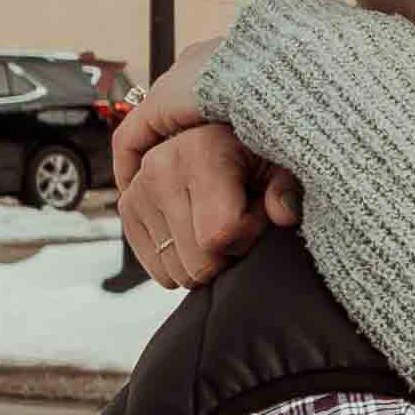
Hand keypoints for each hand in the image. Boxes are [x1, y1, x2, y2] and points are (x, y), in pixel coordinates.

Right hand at [114, 107, 294, 288]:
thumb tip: (284, 213)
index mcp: (200, 151)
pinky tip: (196, 233)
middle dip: (227, 251)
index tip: (256, 211)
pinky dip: (184, 263)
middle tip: (236, 219)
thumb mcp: (281, 165)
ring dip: (205, 256)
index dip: (248, 234)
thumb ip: (287, 188)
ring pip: (179, 271)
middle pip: (199, 262)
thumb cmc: (255, 156)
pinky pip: (160, 270)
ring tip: (215, 220)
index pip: (219, 235)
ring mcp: (138, 190)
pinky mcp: (128, 210)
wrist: (220, 143)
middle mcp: (160, 167)